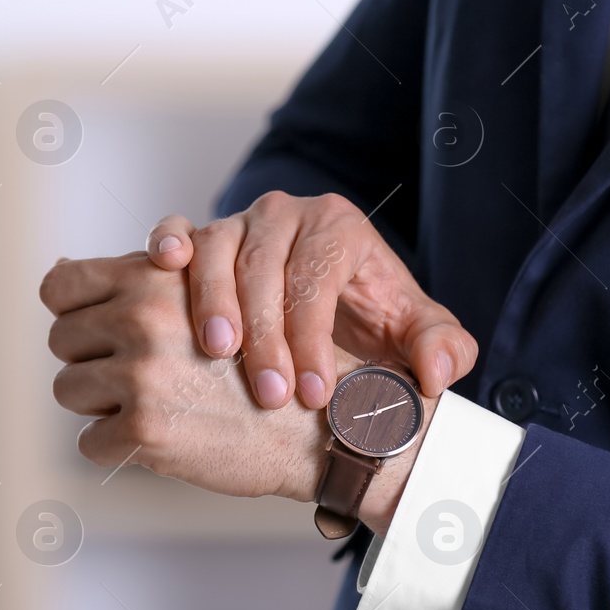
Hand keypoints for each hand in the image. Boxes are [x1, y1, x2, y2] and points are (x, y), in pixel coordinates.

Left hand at [42, 251, 432, 534]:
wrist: (320, 422)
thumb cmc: (262, 359)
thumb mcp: (205, 296)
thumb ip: (136, 280)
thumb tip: (54, 274)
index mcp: (151, 277)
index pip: (60, 285)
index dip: (71, 310)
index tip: (96, 329)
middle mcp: (141, 318)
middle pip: (61, 341)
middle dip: (92, 361)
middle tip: (143, 378)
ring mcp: (139, 374)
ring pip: (68, 390)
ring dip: (103, 406)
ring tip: (159, 407)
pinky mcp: (143, 429)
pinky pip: (90, 444)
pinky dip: (119, 450)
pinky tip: (167, 441)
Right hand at [146, 191, 476, 410]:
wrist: (332, 304)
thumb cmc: (368, 317)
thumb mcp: (414, 333)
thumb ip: (442, 350)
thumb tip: (436, 373)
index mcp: (338, 227)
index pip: (319, 276)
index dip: (313, 337)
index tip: (314, 394)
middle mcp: (285, 215)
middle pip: (266, 268)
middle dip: (267, 336)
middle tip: (270, 394)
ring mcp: (238, 223)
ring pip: (218, 251)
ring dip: (213, 301)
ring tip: (218, 351)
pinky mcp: (201, 237)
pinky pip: (178, 228)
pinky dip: (167, 242)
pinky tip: (166, 267)